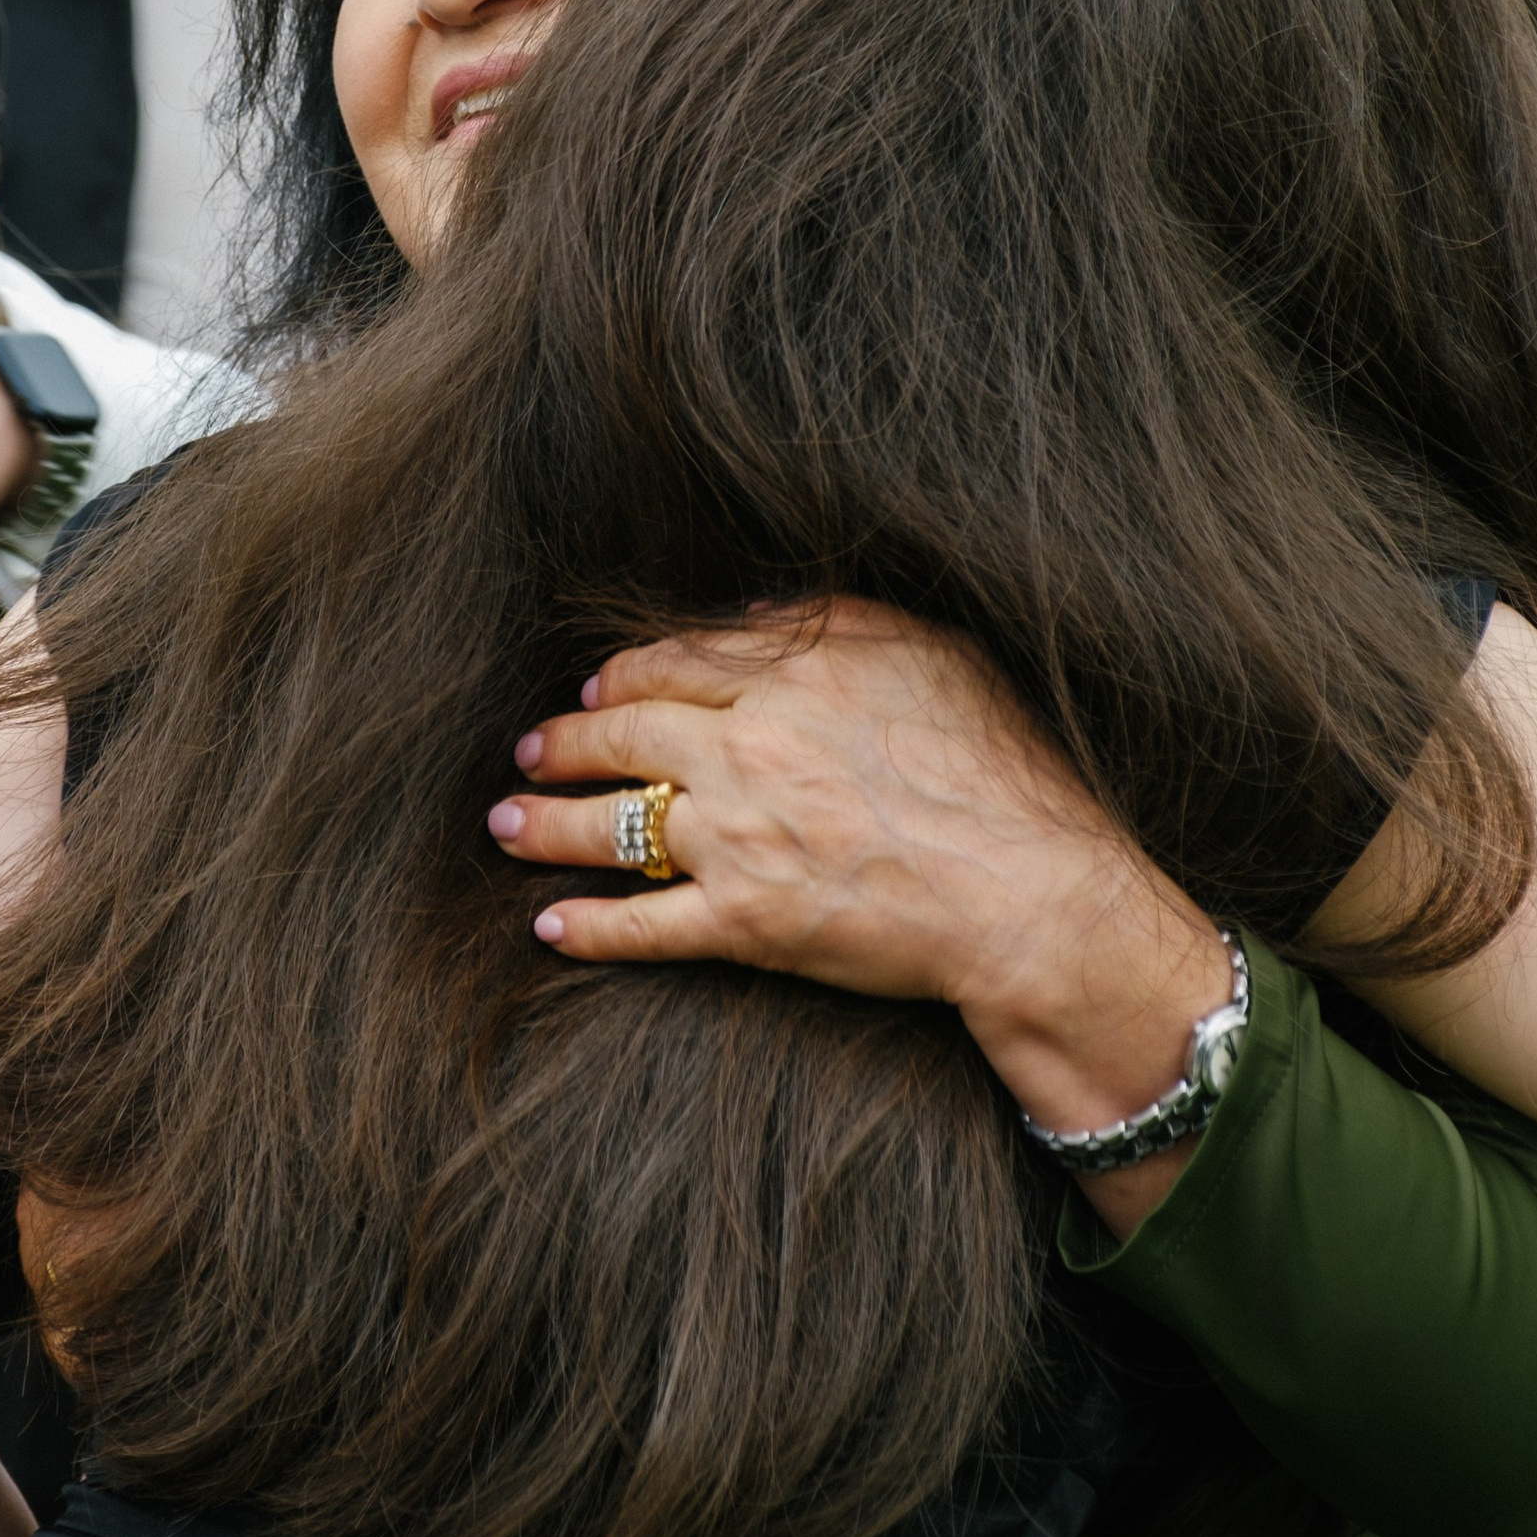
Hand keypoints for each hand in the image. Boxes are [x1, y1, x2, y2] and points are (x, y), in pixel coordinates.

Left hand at [491, 601, 1234, 1226]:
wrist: (1031, 891)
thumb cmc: (1002, 769)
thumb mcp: (935, 656)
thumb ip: (838, 619)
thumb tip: (752, 607)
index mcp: (792, 674)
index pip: (674, 664)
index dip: (621, 676)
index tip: (594, 687)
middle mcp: (749, 747)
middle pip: (623, 733)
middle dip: (563, 741)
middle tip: (528, 750)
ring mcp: (741, 837)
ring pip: (614, 825)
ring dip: (546, 825)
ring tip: (505, 826)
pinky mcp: (747, 923)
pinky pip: (645, 926)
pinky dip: (589, 929)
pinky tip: (549, 928)